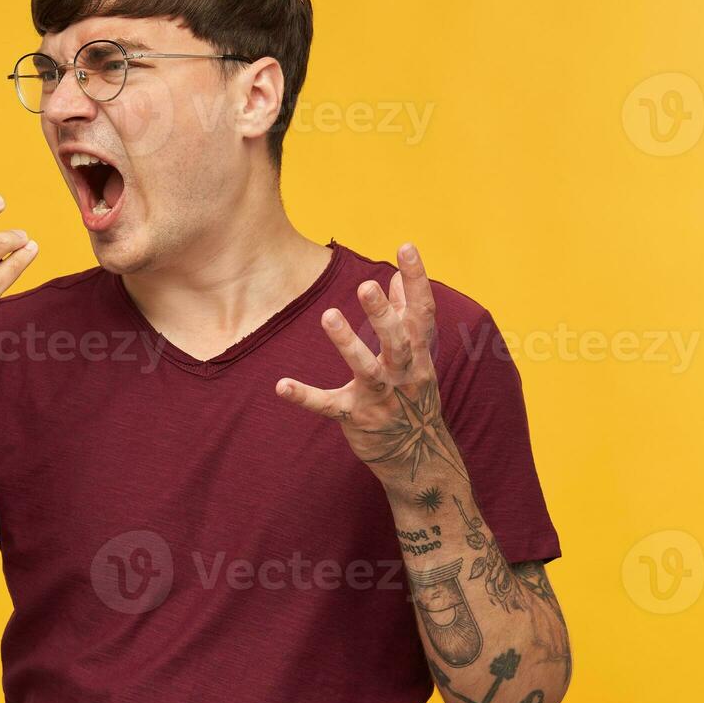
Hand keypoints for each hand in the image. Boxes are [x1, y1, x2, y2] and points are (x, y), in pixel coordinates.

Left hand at [275, 243, 466, 491]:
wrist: (417, 455)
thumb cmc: (413, 395)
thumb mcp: (417, 356)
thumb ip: (406, 315)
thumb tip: (396, 277)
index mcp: (419, 354)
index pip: (422, 312)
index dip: (416, 279)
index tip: (406, 246)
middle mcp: (403, 373)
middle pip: (397, 340)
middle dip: (383, 314)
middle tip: (366, 284)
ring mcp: (379, 397)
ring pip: (366, 369)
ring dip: (347, 343)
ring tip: (328, 315)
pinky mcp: (355, 417)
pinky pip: (328, 406)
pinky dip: (305, 396)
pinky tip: (281, 385)